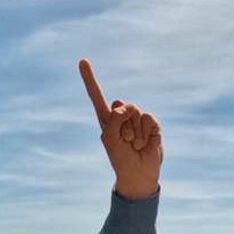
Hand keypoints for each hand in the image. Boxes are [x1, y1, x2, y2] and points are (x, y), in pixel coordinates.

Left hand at [79, 59, 161, 200]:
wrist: (138, 173)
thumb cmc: (120, 158)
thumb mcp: (110, 140)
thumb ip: (113, 120)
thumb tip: (125, 106)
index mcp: (106, 119)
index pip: (96, 95)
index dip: (90, 78)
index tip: (82, 60)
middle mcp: (121, 115)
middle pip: (121, 105)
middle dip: (123, 125)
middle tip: (125, 141)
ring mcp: (137, 118)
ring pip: (136, 112)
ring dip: (135, 132)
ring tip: (134, 144)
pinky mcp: (151, 123)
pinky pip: (148, 118)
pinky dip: (146, 132)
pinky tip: (145, 143)